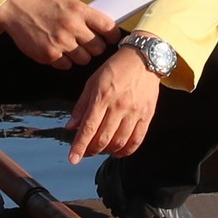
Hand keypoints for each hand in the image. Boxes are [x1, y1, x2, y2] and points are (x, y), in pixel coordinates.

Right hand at [0, 0, 121, 68]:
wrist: (17, 10)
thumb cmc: (45, 5)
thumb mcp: (69, 0)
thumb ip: (86, 13)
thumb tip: (104, 26)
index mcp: (79, 11)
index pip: (108, 28)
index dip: (112, 36)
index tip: (110, 38)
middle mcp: (72, 26)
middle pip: (98, 48)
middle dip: (95, 47)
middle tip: (87, 43)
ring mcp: (60, 42)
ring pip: (84, 60)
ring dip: (80, 55)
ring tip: (71, 46)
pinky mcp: (49, 55)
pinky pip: (67, 66)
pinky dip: (64, 61)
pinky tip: (58, 50)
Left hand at [68, 46, 158, 161]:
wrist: (144, 58)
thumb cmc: (115, 68)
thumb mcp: (92, 82)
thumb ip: (81, 106)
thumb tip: (70, 127)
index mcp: (102, 96)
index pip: (89, 128)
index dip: (79, 146)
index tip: (72, 159)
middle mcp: (118, 106)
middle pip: (103, 139)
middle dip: (91, 150)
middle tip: (85, 153)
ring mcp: (134, 112)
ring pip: (119, 142)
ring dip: (107, 151)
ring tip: (100, 149)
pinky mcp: (147, 115)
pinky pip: (137, 140)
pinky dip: (126, 150)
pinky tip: (118, 151)